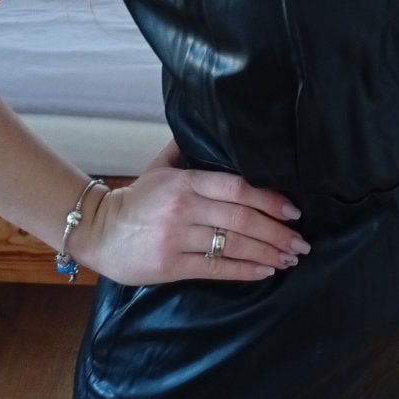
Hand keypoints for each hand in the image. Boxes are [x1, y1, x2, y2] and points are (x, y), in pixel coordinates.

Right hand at [82, 147, 309, 285]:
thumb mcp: (159, 168)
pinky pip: (216, 268)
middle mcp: (182, 207)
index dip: (269, 199)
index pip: (236, 187)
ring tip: (290, 258)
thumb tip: (212, 127)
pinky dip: (245, 270)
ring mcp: (176, 237)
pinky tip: (265, 271)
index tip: (293, 210)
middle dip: (277, 232)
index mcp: (184, 181)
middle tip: (301, 242)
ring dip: (268, 252)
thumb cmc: (135, 200)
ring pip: (232, 244)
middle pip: (241, 218)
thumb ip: (186, 150)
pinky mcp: (170, 265)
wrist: (97, 231)